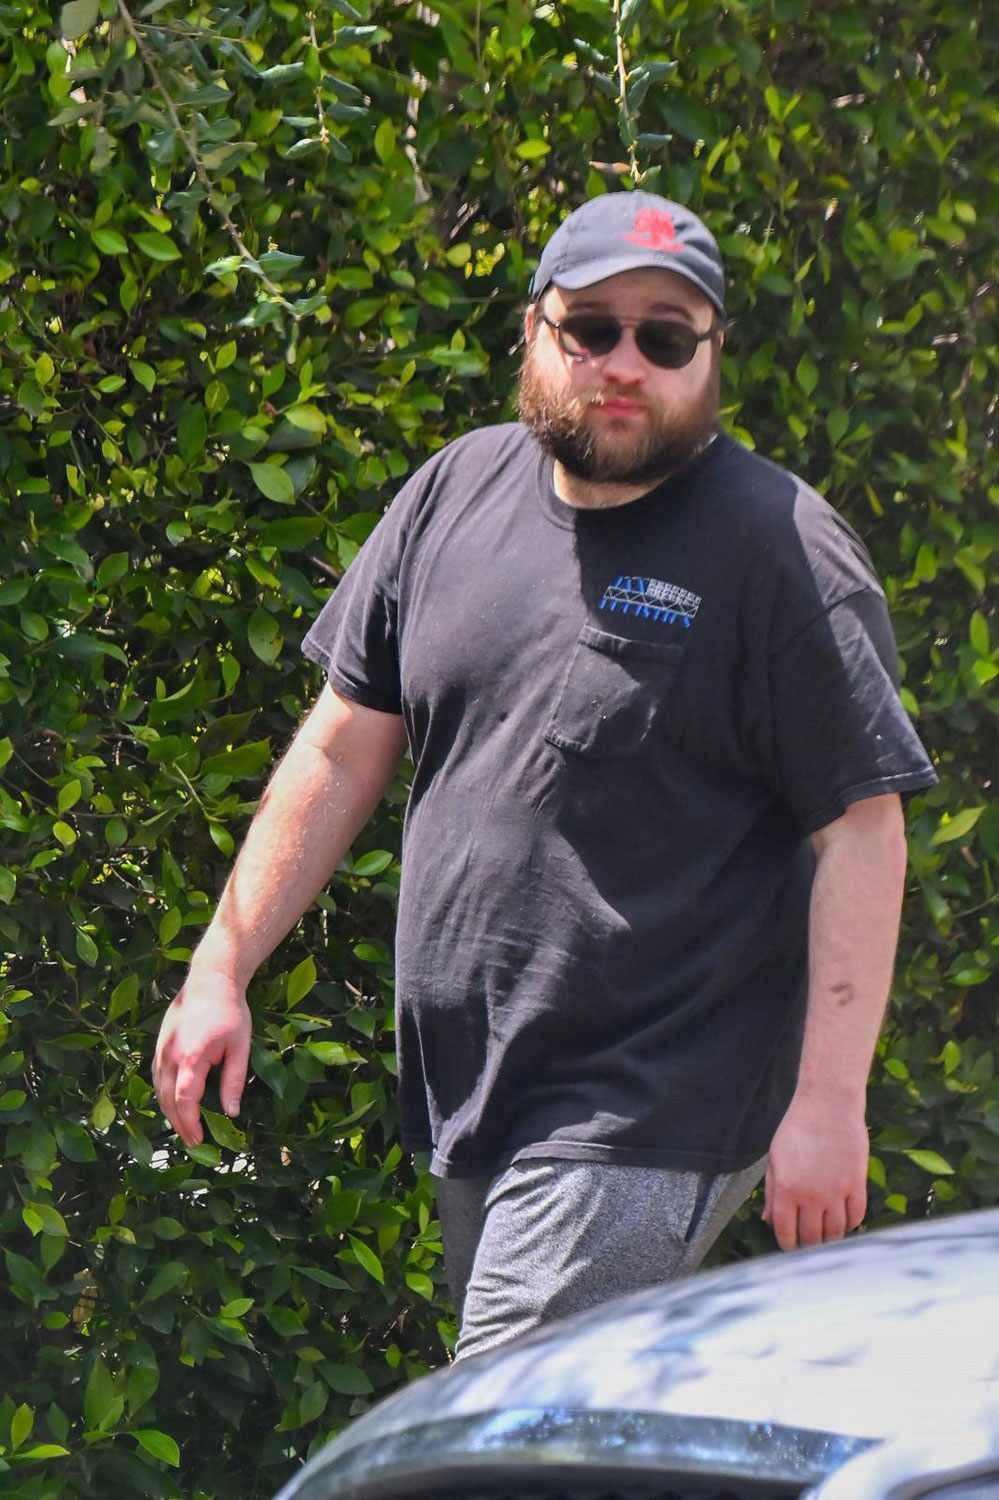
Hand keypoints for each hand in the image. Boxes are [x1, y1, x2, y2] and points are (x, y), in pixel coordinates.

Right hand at [152, 969, 251, 1146]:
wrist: (210, 979)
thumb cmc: (230, 1012)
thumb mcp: (240, 1047)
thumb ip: (233, 1081)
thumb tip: (232, 1113)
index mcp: (191, 1057)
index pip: (184, 1100)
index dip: (189, 1123)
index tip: (198, 1139)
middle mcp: (170, 1056)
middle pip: (167, 1100)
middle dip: (179, 1124)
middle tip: (193, 1141)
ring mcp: (161, 1049)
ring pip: (158, 1090)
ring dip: (169, 1111)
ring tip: (184, 1127)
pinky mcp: (159, 1044)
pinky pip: (156, 1076)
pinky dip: (162, 1094)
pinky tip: (173, 1102)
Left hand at [763, 1093, 867, 1250]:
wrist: (828, 1106)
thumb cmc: (797, 1128)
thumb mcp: (776, 1158)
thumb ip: (772, 1192)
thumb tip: (769, 1220)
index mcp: (787, 1190)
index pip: (786, 1233)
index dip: (788, 1244)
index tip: (790, 1245)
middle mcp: (812, 1197)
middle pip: (813, 1238)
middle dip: (809, 1245)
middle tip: (809, 1243)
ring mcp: (837, 1193)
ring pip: (836, 1233)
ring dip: (830, 1238)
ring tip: (826, 1234)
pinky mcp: (857, 1185)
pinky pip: (856, 1217)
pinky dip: (850, 1224)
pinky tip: (843, 1220)